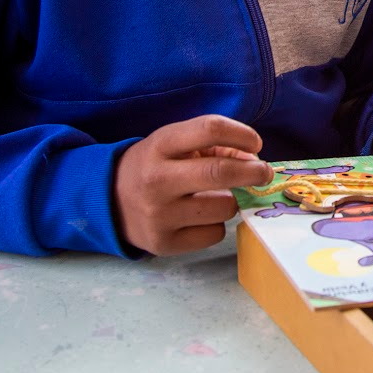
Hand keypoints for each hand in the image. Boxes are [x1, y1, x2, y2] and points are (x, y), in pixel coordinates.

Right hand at [113, 114, 273, 255]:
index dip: (242, 134)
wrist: (109, 202)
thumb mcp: (175, 144)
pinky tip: (201, 218)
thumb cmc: (155, 166)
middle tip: (264, 173)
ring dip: (232, 201)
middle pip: (220, 172)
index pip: (210, 129)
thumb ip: (215, 145)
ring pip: (224, 207)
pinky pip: (214, 234)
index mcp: (160, 146)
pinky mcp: (164, 243)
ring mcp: (159, 215)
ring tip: (216, 196)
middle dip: (253, 172)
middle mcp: (157, 180)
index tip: (256, 144)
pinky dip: (217, 224)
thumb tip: (254, 162)